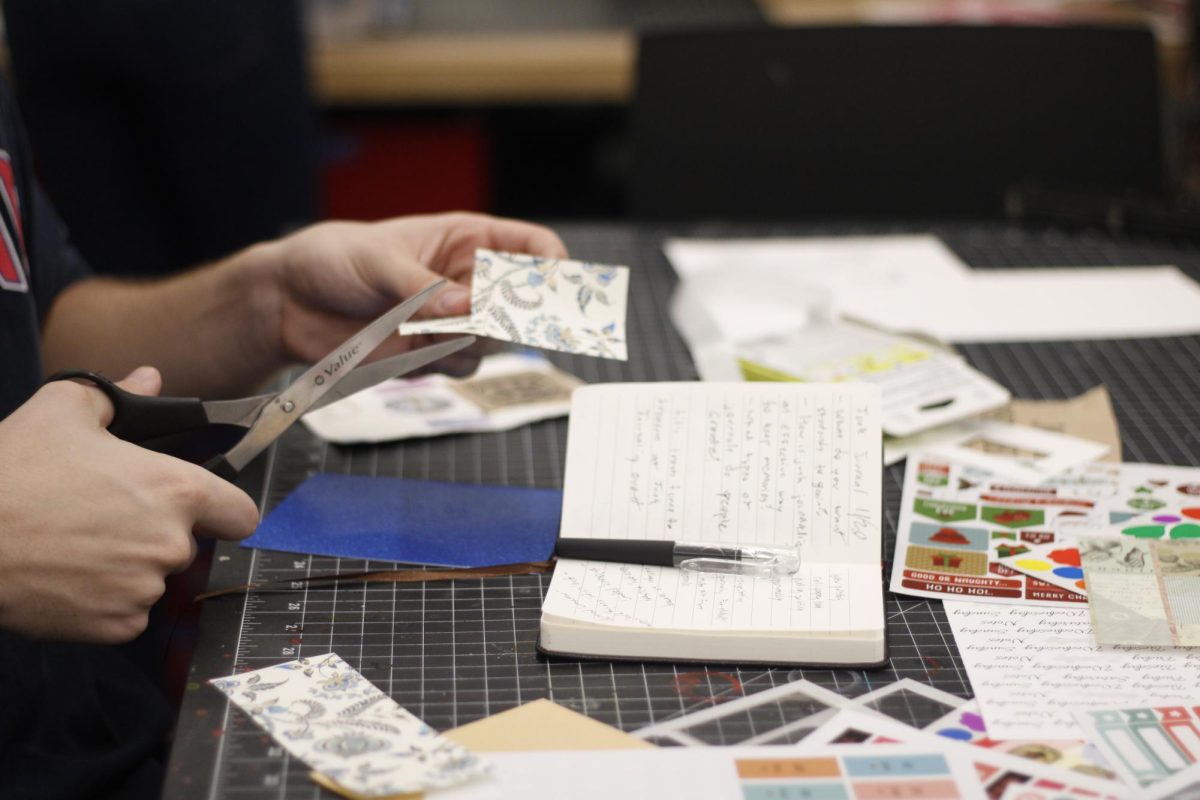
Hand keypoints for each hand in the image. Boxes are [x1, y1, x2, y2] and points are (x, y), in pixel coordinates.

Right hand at [0, 367, 258, 642]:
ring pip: (153, 580)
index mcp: (176, 489)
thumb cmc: (11, 474)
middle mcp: (170, 543)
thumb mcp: (63, 412)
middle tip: (106, 518)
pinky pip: (126, 615)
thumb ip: (120, 396)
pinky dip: (104, 602)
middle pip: (187, 545)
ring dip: (128, 568)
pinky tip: (68, 576)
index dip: (224, 510)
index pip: (241, 513)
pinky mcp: (115, 627)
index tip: (206, 511)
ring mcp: (143, 589)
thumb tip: (149, 380)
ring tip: (77, 544)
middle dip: (156, 534)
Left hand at [259, 212, 567, 374]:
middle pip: (525, 304)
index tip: (550, 289)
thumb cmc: (333, 259)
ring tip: (422, 330)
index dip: (553, 267)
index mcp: (467, 239)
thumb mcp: (378, 261)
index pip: (534, 247)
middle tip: (475, 321)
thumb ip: (422, 287)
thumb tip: (463, 308)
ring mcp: (455, 319)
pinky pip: (465, 367)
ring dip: (468, 342)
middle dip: (507, 317)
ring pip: (498, 343)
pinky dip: (445, 363)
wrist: (288, 303)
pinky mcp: (436, 353)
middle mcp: (470, 280)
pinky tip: (411, 348)